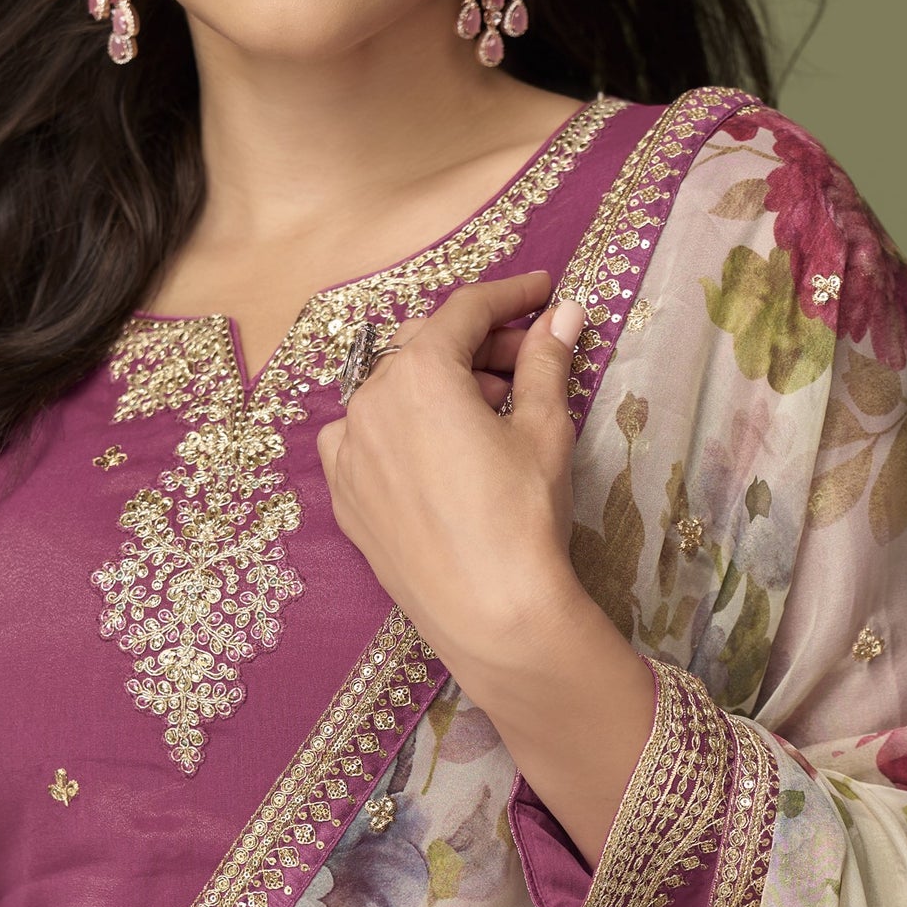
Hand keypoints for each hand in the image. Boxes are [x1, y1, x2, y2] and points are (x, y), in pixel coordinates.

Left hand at [314, 267, 585, 679]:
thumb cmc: (522, 517)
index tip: (540, 292)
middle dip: (479, 346)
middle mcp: (368, 402)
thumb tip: (562, 315)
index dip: (509, 296)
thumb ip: (545, 362)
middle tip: (529, 359)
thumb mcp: (543, 429)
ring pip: (394, 393)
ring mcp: (347, 451)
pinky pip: (369, 439)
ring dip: (441, 388)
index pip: (465, 311)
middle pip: (426, 349)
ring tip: (493, 414)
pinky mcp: (344, 495)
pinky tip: (443, 450)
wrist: (490, 614)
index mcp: (417, 372)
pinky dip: (404, 429)